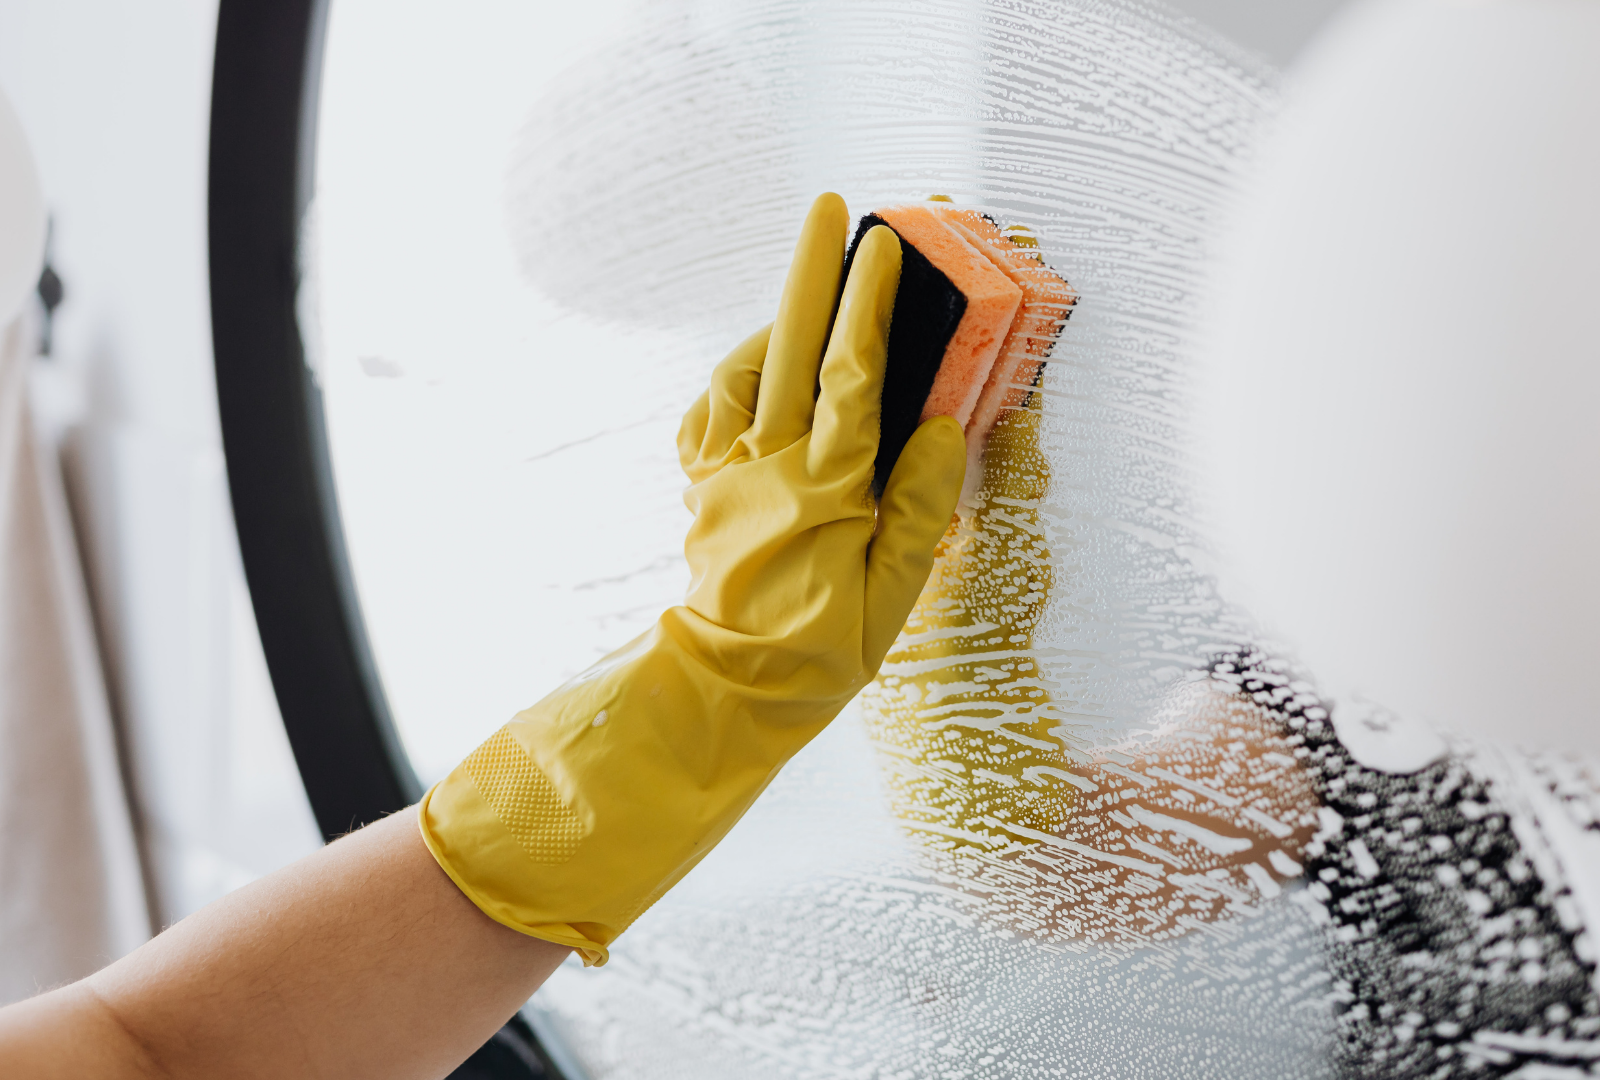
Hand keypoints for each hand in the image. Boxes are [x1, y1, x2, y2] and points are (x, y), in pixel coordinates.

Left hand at [419, 193, 966, 963]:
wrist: (728, 692)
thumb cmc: (819, 655)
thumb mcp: (892, 596)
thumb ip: (921, 506)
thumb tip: (945, 426)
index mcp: (825, 490)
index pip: (851, 379)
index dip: (869, 306)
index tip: (884, 246)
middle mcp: (768, 467)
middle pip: (790, 349)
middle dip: (811, 272)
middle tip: (826, 208)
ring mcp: (725, 474)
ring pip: (742, 373)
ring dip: (774, 321)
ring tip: (806, 292)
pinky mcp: (701, 489)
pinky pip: (706, 416)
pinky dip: (731, 380)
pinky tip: (756, 374)